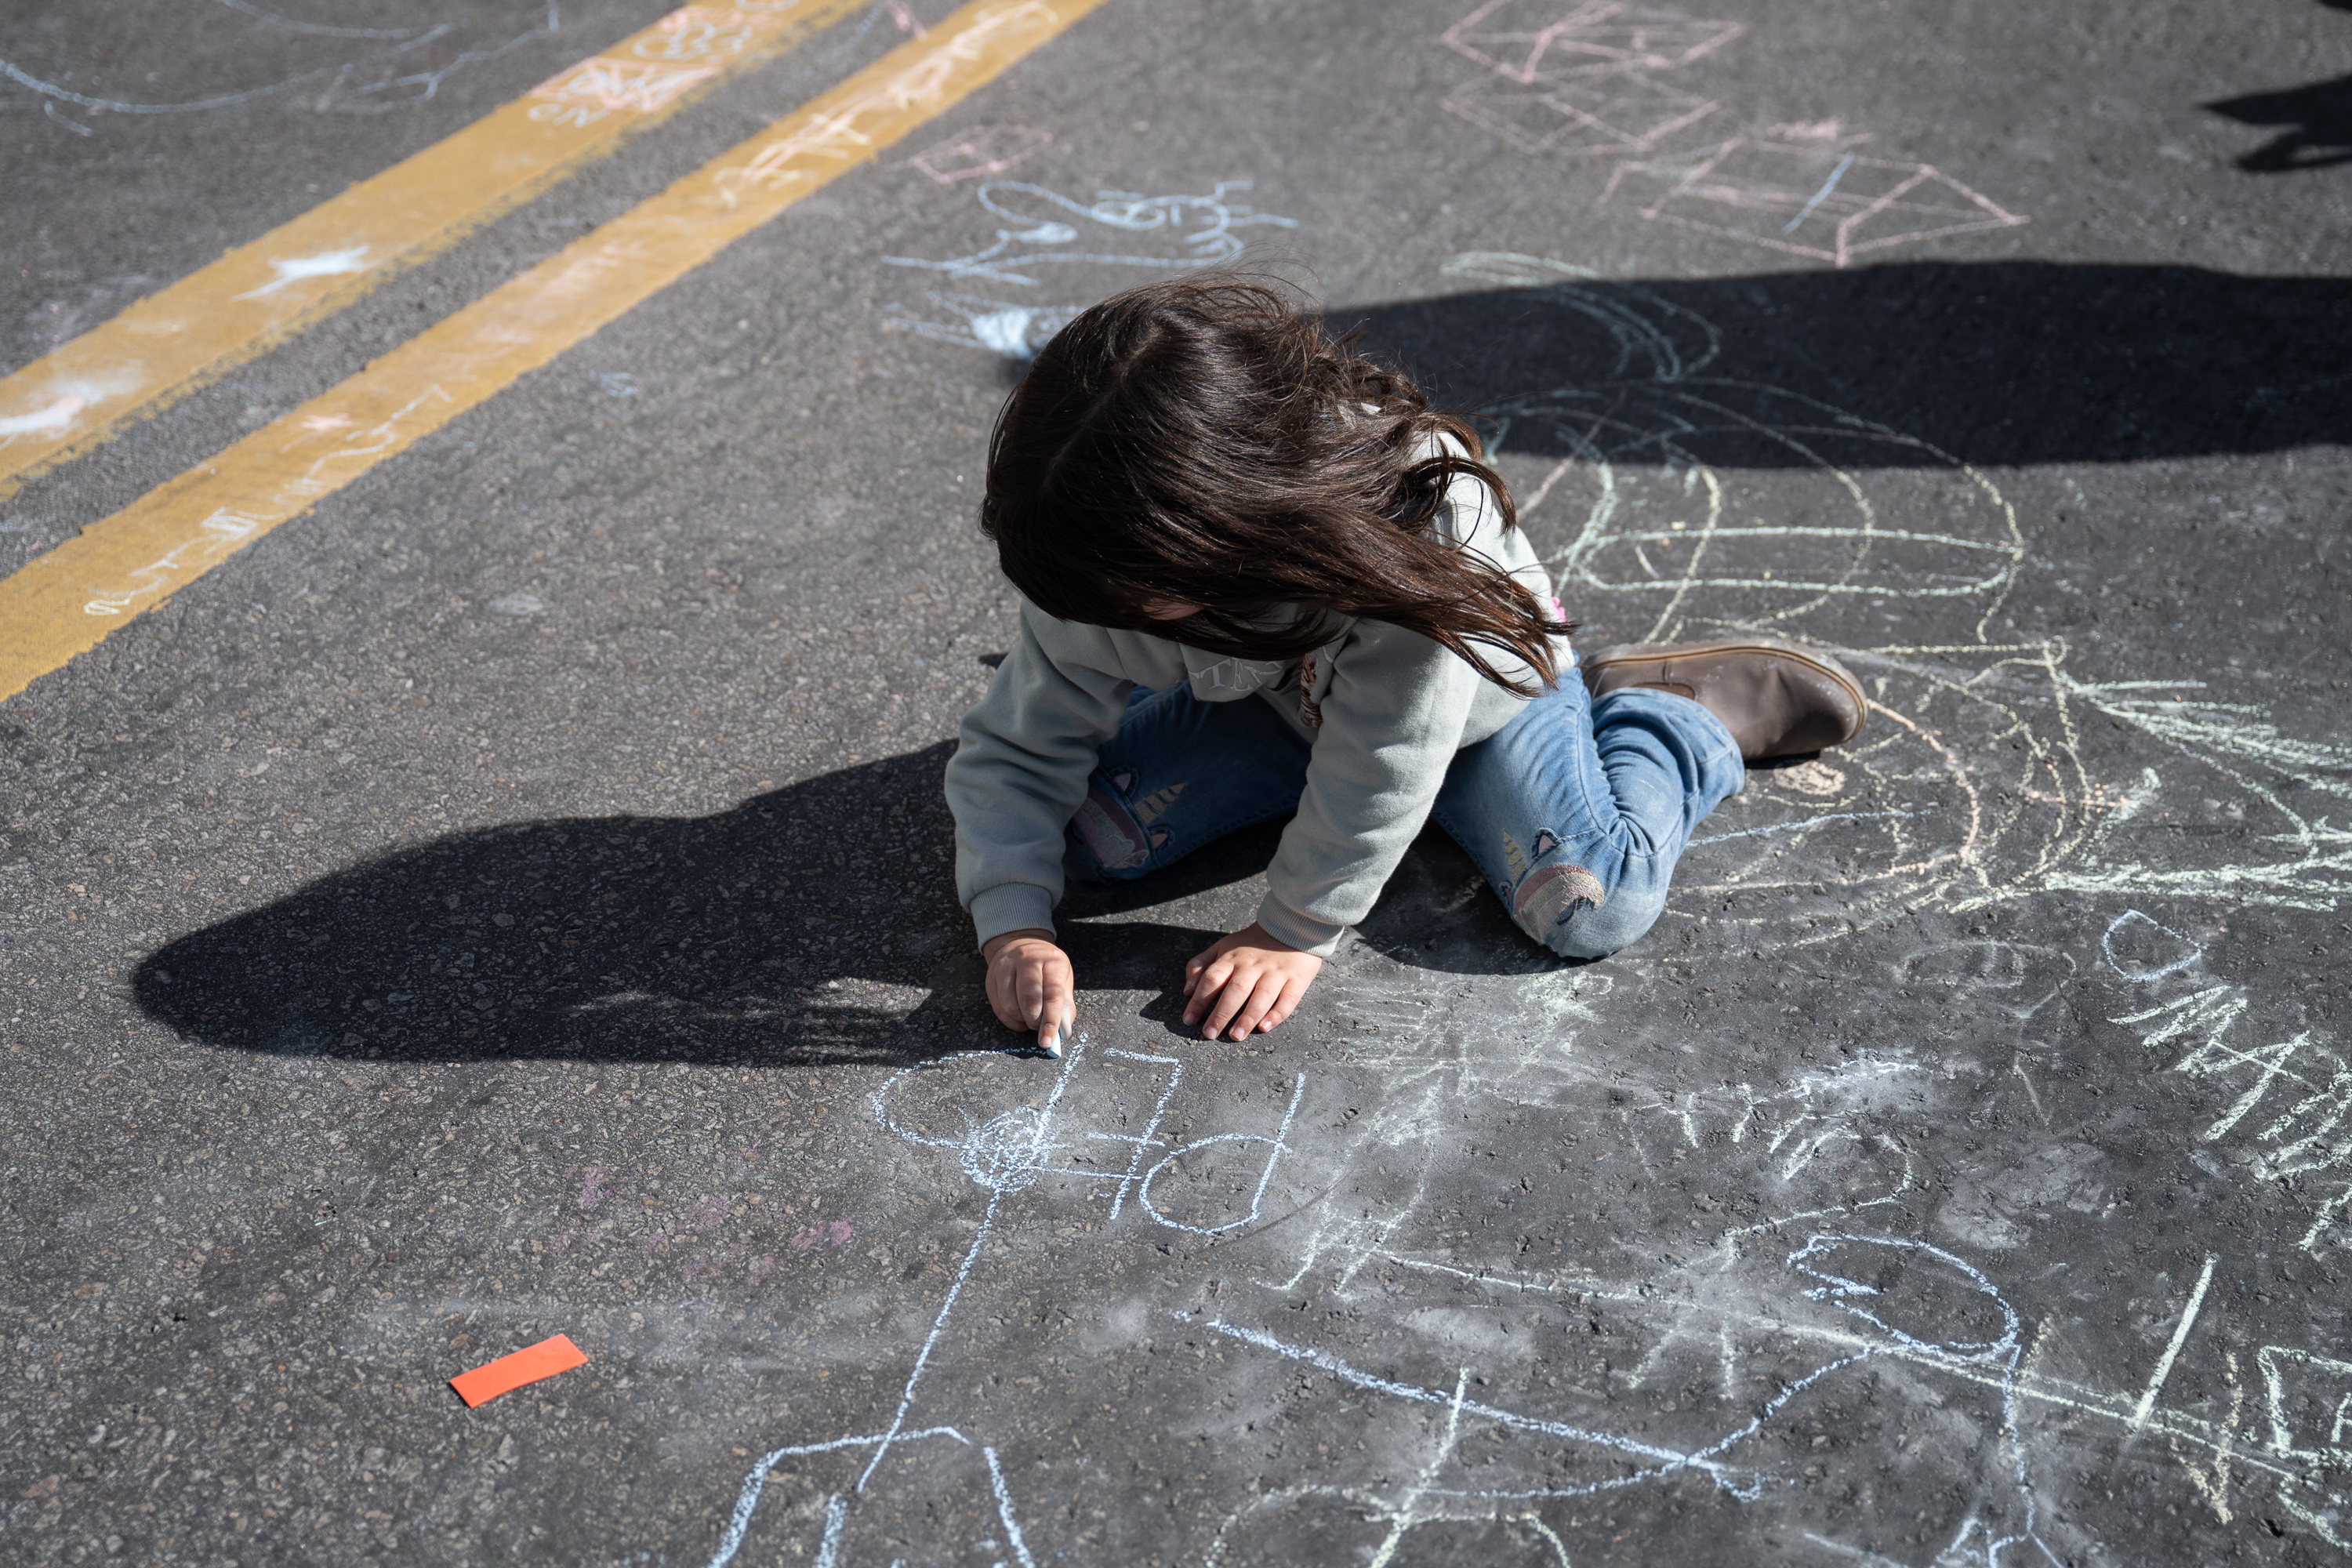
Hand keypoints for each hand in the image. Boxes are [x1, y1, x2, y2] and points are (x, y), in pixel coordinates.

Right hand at [982, 928, 1074, 1053]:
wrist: (1020, 945)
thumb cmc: (1046, 967)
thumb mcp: (1063, 979)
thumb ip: (1066, 1006)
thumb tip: (1063, 1031)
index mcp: (1051, 960)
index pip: (1052, 994)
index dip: (1051, 1021)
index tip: (1049, 1040)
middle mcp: (1026, 960)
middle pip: (1029, 1000)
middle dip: (1035, 1021)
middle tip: (1040, 1026)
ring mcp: (1005, 967)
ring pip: (1011, 1007)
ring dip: (1022, 1021)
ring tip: (1030, 1018)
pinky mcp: (991, 978)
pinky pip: (999, 1009)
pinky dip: (1011, 1021)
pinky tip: (1019, 1018)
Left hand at [1182, 922, 1322, 1041]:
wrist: (1292, 927)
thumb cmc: (1252, 944)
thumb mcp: (1222, 947)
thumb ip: (1201, 965)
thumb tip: (1187, 991)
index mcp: (1232, 958)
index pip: (1212, 978)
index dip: (1199, 1000)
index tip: (1189, 1020)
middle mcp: (1253, 965)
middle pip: (1235, 990)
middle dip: (1221, 1013)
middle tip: (1210, 1034)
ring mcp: (1276, 973)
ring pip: (1261, 996)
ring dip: (1247, 1017)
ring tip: (1235, 1036)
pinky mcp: (1296, 980)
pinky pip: (1287, 1000)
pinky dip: (1276, 1014)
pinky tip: (1264, 1027)